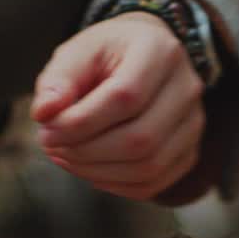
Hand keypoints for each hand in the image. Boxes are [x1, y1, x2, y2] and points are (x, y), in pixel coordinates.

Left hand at [32, 12, 205, 201]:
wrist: (145, 57)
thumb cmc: (107, 55)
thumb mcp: (78, 53)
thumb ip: (58, 80)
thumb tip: (44, 114)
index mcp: (159, 51)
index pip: (125, 97)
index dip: (81, 122)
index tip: (46, 128)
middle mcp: (187, 88)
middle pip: (140, 139)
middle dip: (86, 151)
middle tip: (51, 145)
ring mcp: (194, 124)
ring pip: (148, 167)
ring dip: (97, 172)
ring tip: (65, 157)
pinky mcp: (189, 151)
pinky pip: (153, 183)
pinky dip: (115, 185)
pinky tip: (90, 170)